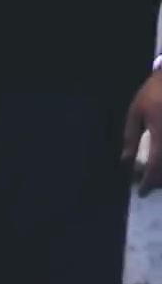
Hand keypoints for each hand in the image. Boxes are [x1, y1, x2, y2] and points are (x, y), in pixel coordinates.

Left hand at [126, 70, 161, 195]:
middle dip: (159, 180)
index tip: (141, 192)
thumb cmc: (154, 91)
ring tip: (157, 178)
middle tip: (149, 187)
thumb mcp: (137, 111)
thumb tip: (125, 161)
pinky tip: (161, 162)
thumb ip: (130, 136)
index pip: (156, 164)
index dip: (148, 181)